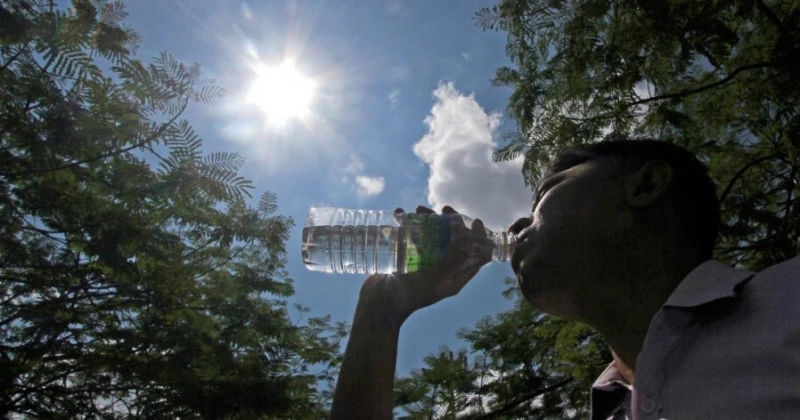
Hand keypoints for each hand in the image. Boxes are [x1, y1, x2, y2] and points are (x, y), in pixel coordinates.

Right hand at [358, 205, 493, 327]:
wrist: (378, 304)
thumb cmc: (407, 295)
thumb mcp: (432, 279)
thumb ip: (451, 260)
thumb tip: (470, 240)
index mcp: (454, 277)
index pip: (476, 257)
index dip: (479, 238)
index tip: (474, 221)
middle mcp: (443, 269)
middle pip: (455, 241)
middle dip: (452, 222)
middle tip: (443, 210)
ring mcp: (424, 263)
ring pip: (433, 235)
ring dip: (428, 219)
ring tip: (417, 209)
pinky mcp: (407, 258)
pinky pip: (412, 237)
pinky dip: (407, 224)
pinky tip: (399, 214)